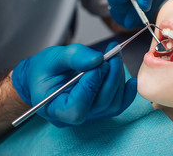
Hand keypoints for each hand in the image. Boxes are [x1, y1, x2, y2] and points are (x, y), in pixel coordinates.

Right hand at [12, 43, 136, 126]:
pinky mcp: (98, 109)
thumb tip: (98, 59)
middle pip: (100, 104)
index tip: (99, 62)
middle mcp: (72, 117)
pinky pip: (117, 106)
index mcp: (55, 108)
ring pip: (112, 104)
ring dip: (118, 79)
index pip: (78, 107)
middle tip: (114, 55)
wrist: (42, 77)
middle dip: (111, 77)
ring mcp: (87, 116)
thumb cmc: (43, 70)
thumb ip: (74, 57)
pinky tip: (131, 80)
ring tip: (116, 57)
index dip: (91, 86)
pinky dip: (127, 93)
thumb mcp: (53, 58)